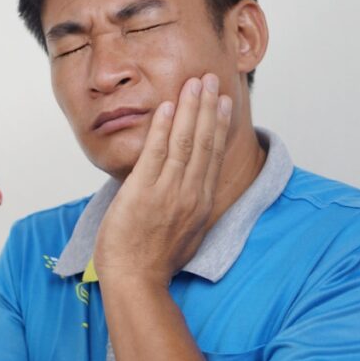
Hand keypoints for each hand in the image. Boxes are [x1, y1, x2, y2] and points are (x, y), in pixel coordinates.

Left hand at [94, 74, 232, 282]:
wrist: (137, 281)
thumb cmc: (154, 263)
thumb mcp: (185, 236)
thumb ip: (190, 211)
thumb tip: (191, 196)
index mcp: (201, 204)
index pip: (213, 156)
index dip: (219, 126)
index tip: (223, 103)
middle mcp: (190, 194)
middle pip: (204, 142)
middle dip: (208, 107)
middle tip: (212, 79)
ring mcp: (168, 192)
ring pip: (185, 142)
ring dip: (190, 108)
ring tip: (194, 82)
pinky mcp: (144, 192)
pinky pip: (156, 153)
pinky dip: (163, 128)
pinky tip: (168, 106)